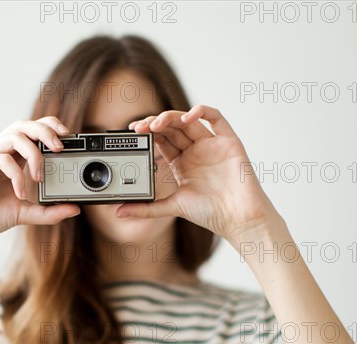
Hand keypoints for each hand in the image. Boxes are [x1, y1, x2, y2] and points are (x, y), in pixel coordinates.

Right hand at [0, 116, 79, 249]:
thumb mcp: (26, 214)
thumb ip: (49, 212)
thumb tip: (75, 209)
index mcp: (10, 158)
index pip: (31, 131)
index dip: (49, 127)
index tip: (69, 138)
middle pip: (23, 125)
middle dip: (45, 131)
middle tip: (60, 147)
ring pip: (13, 137)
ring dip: (33, 154)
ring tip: (39, 178)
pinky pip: (0, 159)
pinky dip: (16, 176)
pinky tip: (19, 194)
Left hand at [116, 105, 280, 243]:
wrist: (237, 219)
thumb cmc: (210, 213)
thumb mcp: (172, 207)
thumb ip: (146, 209)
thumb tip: (119, 211)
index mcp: (182, 163)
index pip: (162, 140)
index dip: (148, 133)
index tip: (133, 131)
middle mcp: (196, 151)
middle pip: (173, 128)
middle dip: (155, 124)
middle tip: (140, 127)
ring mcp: (212, 145)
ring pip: (189, 121)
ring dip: (171, 117)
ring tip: (156, 123)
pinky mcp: (228, 141)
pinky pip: (216, 118)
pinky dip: (202, 111)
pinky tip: (187, 117)